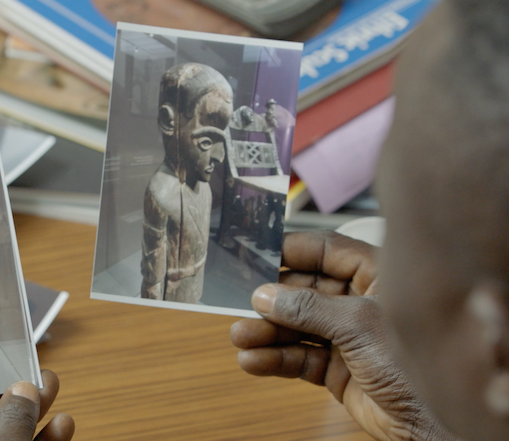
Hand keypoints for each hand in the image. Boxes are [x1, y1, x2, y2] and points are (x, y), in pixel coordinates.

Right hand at [231, 231, 458, 440]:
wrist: (433, 424)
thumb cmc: (419, 366)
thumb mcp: (359, 325)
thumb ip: (309, 308)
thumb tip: (267, 295)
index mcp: (376, 277)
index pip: (326, 251)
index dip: (291, 251)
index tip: (257, 252)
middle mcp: (358, 303)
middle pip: (303, 290)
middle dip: (272, 299)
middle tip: (244, 302)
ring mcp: (346, 337)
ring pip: (296, 327)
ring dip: (266, 333)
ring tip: (242, 336)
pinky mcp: (336, 369)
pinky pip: (298, 358)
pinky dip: (274, 359)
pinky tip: (254, 359)